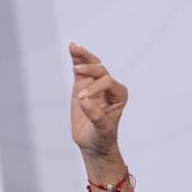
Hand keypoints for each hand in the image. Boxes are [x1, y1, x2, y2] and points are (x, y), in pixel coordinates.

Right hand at [70, 42, 127, 159]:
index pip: (108, 82)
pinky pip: (81, 70)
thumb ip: (96, 116)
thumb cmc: (101, 137)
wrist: (93, 143)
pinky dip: (77, 59)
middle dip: (89, 69)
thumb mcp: (101, 130)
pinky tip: (72, 48)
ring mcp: (96, 85)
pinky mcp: (83, 85)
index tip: (82, 98)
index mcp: (119, 95)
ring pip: (92, 66)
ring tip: (74, 47)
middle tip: (76, 73)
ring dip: (84, 57)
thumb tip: (85, 100)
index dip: (95, 86)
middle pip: (101, 70)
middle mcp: (109, 87)